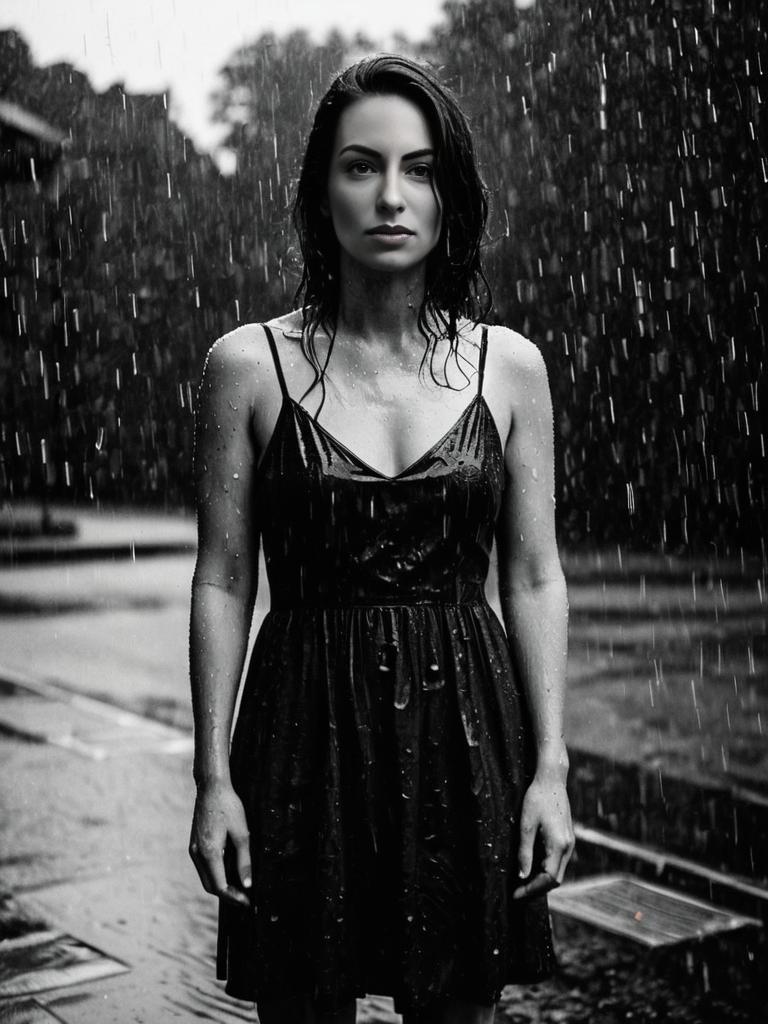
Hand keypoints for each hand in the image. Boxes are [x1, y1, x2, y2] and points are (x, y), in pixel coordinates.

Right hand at [189, 779, 251, 907]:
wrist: (211, 788)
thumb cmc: (229, 807)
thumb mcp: (242, 833)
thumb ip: (244, 861)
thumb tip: (247, 884)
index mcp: (209, 852)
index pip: (220, 886)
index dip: (234, 897)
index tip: (248, 902)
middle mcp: (197, 854)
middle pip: (210, 886)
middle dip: (227, 895)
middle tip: (245, 899)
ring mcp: (193, 849)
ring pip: (206, 877)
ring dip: (221, 886)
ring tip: (240, 888)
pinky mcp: (194, 844)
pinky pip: (203, 867)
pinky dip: (215, 874)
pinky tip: (229, 872)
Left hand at [512, 769, 573, 900]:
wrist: (552, 780)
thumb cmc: (536, 798)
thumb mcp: (526, 825)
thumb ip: (524, 852)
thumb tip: (522, 876)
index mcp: (559, 845)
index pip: (548, 879)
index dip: (532, 889)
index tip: (516, 893)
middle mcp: (568, 847)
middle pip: (555, 879)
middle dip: (537, 888)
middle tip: (518, 891)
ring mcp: (569, 843)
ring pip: (558, 871)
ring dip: (541, 880)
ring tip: (522, 882)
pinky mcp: (567, 839)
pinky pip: (558, 861)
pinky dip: (546, 869)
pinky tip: (531, 867)